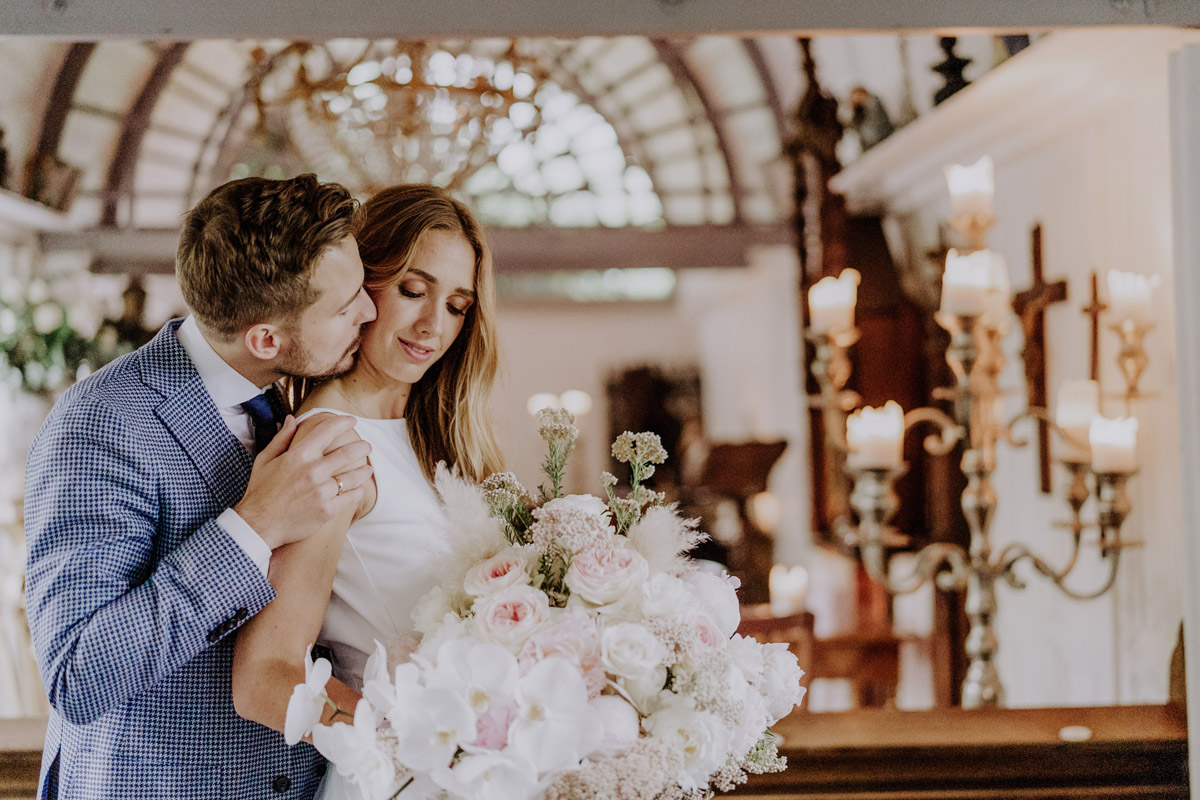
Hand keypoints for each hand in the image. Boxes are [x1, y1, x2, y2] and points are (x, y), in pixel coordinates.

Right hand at [235, 413, 372, 549]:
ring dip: (364, 470)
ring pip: (354, 476)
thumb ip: (282, 438)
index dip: (343, 422)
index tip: (352, 420)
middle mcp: (313, 471)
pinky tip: (358, 489)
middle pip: (348, 453)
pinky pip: (351, 497)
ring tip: (367, 468)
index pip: (328, 431)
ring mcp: (322, 491)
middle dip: (362, 447)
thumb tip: (292, 419)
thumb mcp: (265, 459)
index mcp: (299, 455)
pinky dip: (357, 491)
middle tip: (367, 446)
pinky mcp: (327, 510)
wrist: (258, 524)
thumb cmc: (260, 491)